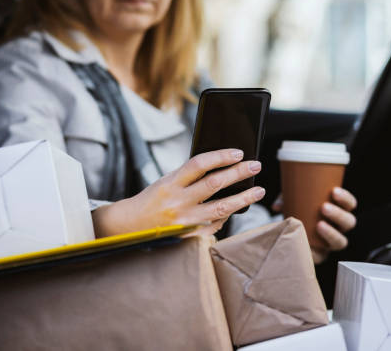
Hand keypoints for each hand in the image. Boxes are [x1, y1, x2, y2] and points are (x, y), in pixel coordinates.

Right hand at [92, 149, 264, 237]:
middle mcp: (177, 202)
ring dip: (243, 199)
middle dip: (239, 173)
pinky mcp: (190, 238)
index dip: (221, 157)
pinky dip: (226, 216)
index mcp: (170, 184)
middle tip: (256, 165)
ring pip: (221, 209)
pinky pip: (215, 226)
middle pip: (215, 184)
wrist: (131, 227)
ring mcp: (185, 222)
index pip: (199, 164)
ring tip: (259, 191)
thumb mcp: (167, 182)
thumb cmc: (154, 200)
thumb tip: (223, 169)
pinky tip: (236, 208)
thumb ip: (191, 177)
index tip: (238, 152)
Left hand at [273, 187, 356, 263]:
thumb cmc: (296, 212)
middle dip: (338, 214)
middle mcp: (338, 227)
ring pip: (341, 241)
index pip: (349, 204)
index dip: (345, 198)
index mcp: (337, 211)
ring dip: (332, 233)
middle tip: (324, 207)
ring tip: (319, 225)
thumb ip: (285, 200)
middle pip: (349, 222)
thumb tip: (277, 205)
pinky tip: (309, 246)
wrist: (288, 234)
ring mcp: (331, 243)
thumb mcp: (292, 201)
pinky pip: (323, 256)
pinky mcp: (320, 256)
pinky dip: (316, 251)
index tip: (333, 191)